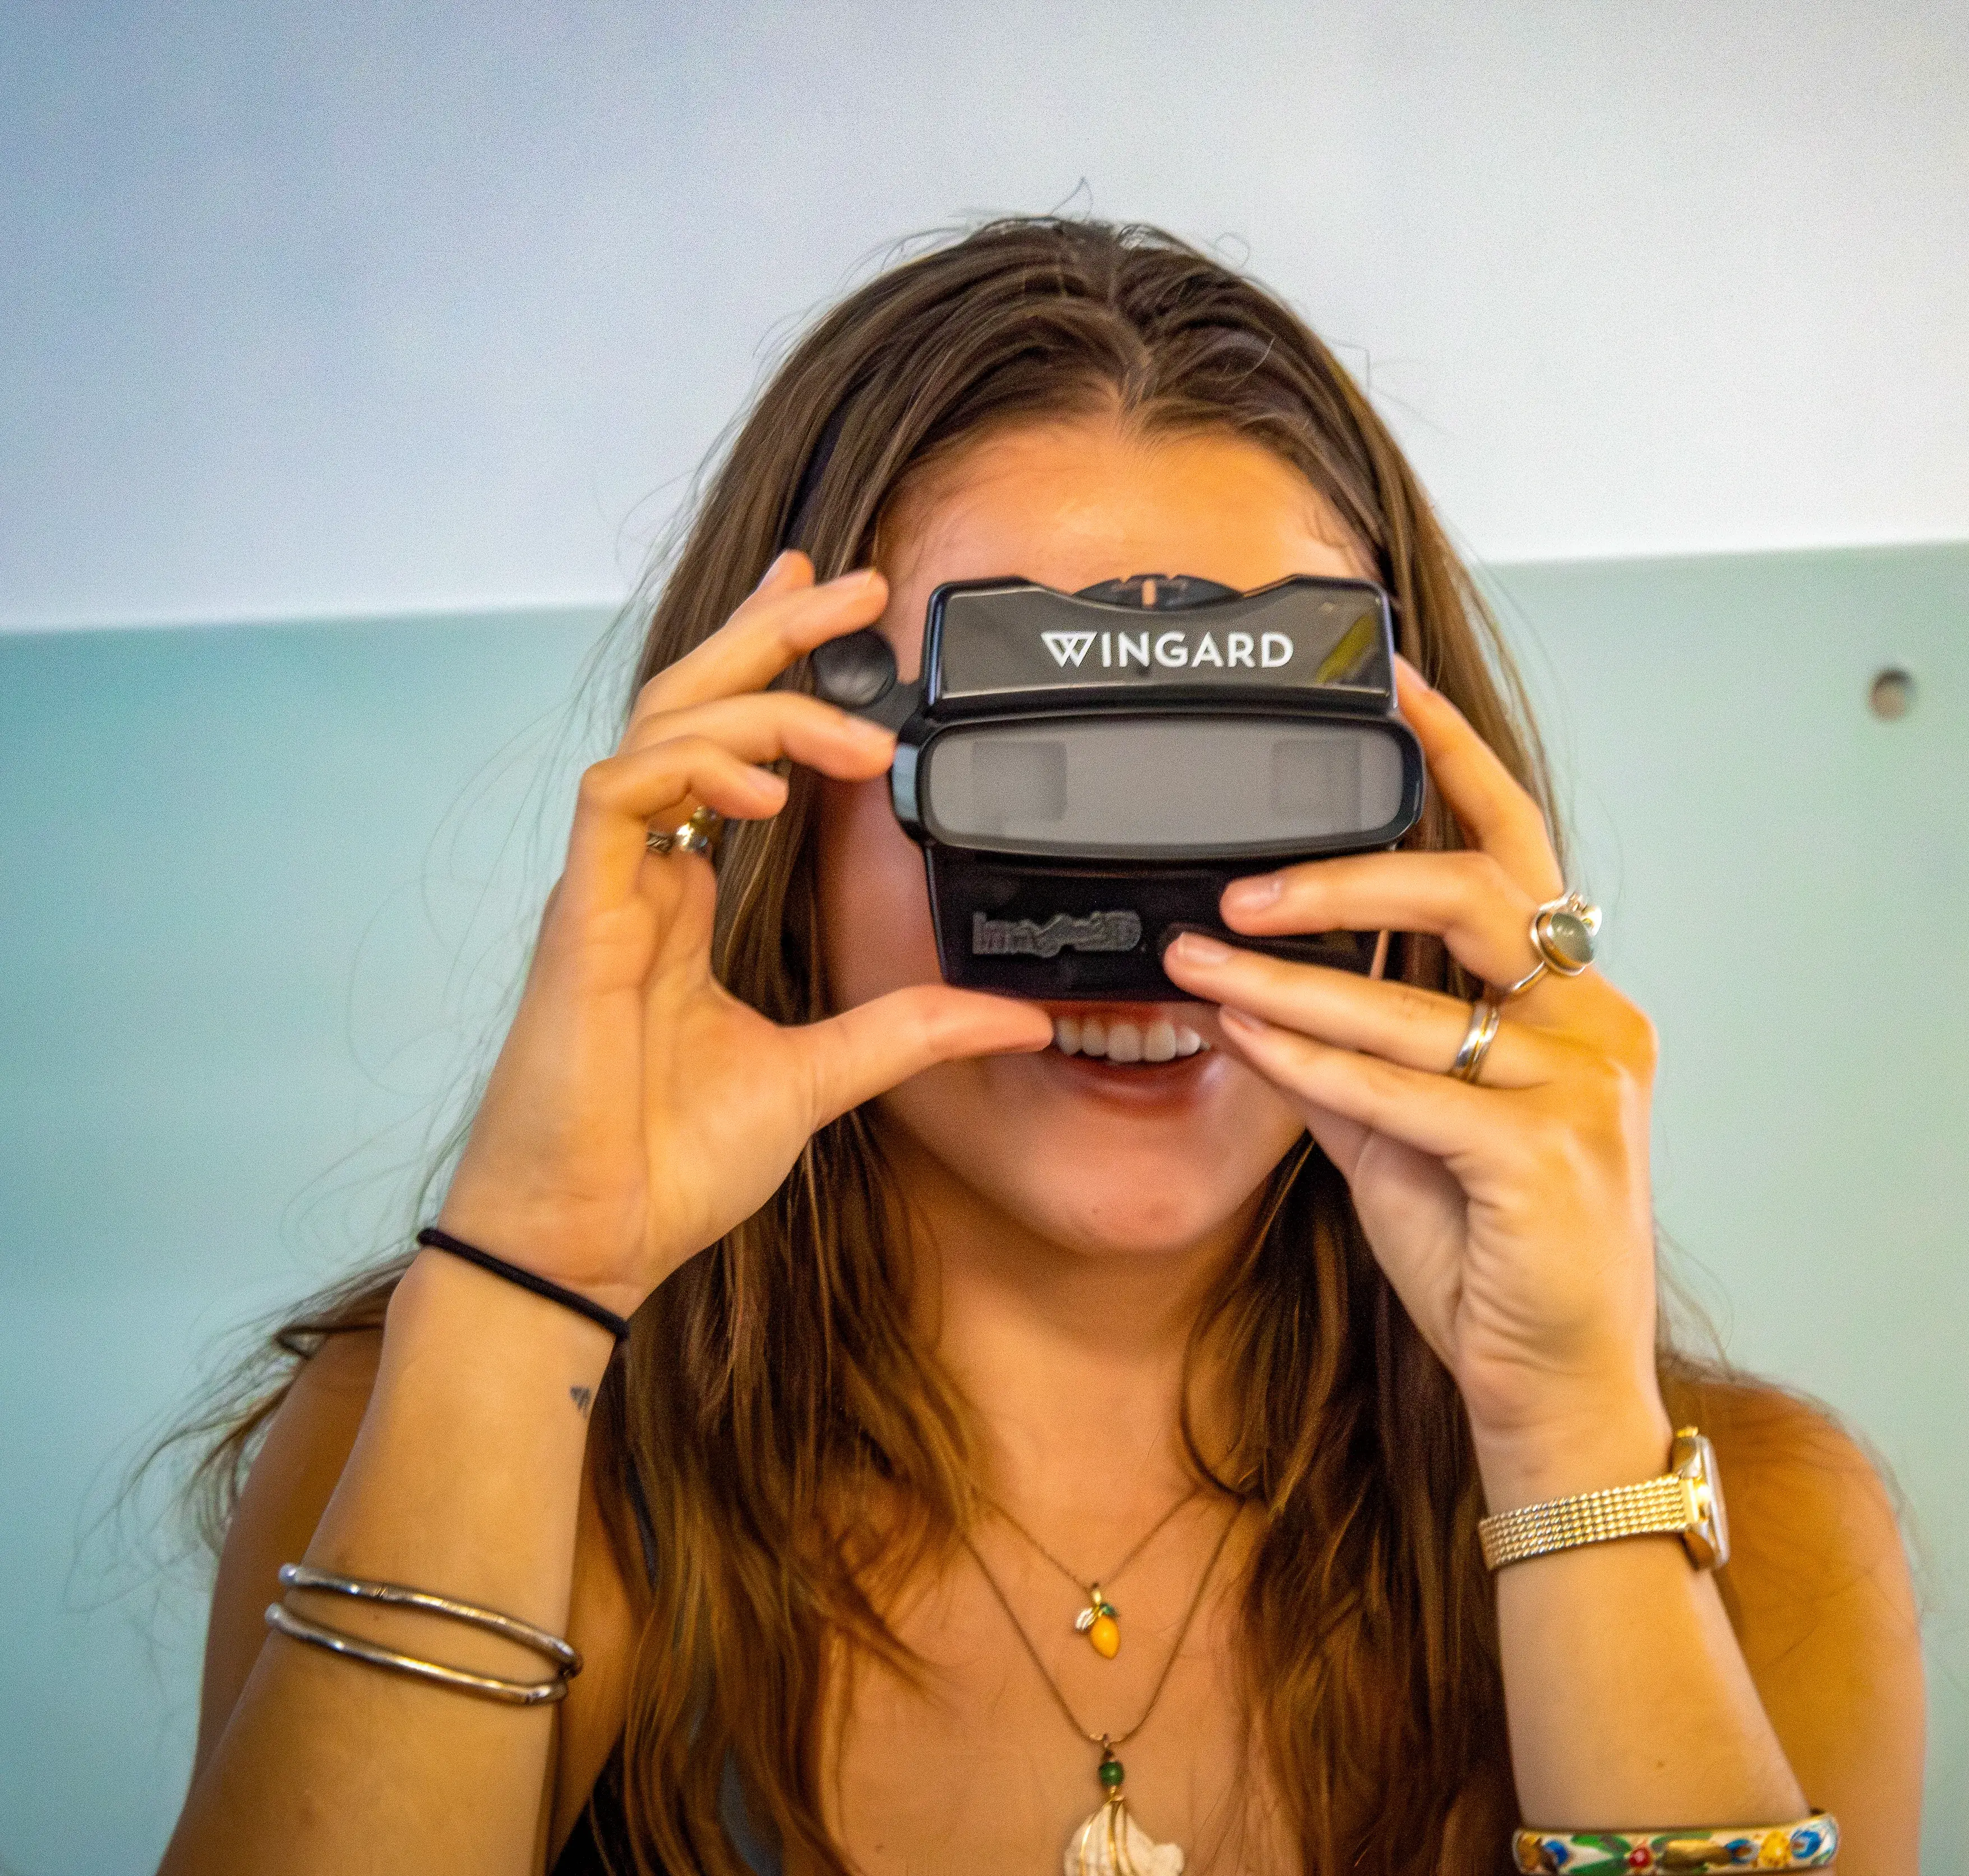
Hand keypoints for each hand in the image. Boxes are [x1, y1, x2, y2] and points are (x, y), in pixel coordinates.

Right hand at [437, 553, 1052, 1313]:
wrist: (591, 1243)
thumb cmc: (668, 1166)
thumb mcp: (824, 1079)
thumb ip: (912, 1030)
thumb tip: (1019, 1016)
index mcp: (686, 896)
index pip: (728, 745)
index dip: (778, 667)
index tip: (849, 619)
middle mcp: (645, 873)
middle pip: (693, 703)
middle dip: (770, 631)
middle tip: (853, 581)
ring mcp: (606, 887)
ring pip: (659, 728)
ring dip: (757, 704)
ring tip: (854, 733)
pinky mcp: (580, 917)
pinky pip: (617, 796)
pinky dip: (688, 769)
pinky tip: (760, 787)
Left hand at [1161, 664, 1669, 1475]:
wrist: (1557, 1397)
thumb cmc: (1494, 1262)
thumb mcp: (1411, 1135)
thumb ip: (1359, 1053)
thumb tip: (1257, 987)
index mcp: (1578, 1004)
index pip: (1519, 852)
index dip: (1453, 760)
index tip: (1386, 684)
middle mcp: (1597, 1025)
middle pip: (1479, 892)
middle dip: (1350, 870)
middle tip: (1241, 882)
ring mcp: (1584, 1088)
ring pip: (1420, 999)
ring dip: (1291, 978)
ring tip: (1197, 957)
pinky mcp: (1546, 1157)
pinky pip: (1405, 1088)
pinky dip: (1313, 1060)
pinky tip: (1244, 1041)